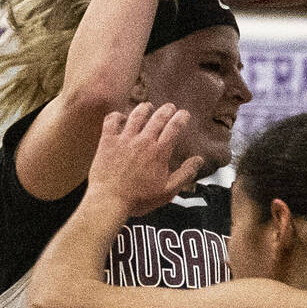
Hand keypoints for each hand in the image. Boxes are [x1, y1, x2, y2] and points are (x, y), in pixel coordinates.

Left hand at [88, 102, 203, 215]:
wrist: (110, 200)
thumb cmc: (139, 199)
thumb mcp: (168, 191)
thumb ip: (185, 174)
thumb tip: (199, 160)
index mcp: (159, 152)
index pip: (174, 127)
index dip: (181, 117)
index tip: (184, 114)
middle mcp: (143, 141)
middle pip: (158, 117)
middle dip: (166, 109)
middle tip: (170, 107)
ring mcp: (124, 139)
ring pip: (136, 115)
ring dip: (144, 108)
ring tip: (148, 106)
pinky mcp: (108, 141)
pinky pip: (112, 121)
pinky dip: (117, 116)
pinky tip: (121, 117)